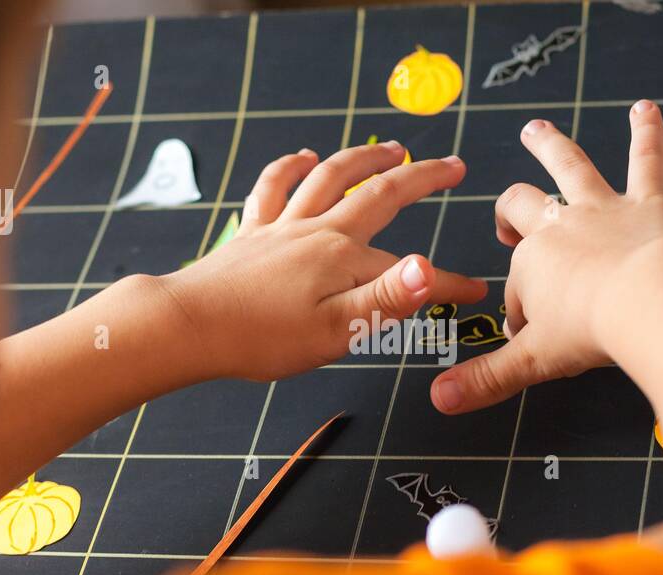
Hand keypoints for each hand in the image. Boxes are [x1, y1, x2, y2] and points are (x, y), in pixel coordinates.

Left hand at [162, 141, 487, 380]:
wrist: (187, 325)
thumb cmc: (259, 338)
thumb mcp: (334, 330)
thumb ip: (386, 298)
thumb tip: (431, 270)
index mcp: (342, 258)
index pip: (410, 272)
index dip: (447, 283)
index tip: (475, 291)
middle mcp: (317, 231)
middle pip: (377, 193)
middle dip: (420, 178)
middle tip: (451, 167)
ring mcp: (283, 226)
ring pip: (329, 176)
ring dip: (364, 158)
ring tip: (390, 148)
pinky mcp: (254, 233)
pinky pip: (274, 186)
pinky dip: (291, 167)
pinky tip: (303, 156)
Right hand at [430, 100, 662, 413]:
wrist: (653, 305)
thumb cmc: (594, 331)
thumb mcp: (533, 360)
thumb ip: (487, 378)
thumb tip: (439, 400)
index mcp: (531, 263)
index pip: (518, 289)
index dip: (521, 313)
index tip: (533, 336)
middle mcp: (561, 226)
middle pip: (524, 207)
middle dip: (510, 211)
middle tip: (504, 216)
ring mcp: (604, 208)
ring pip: (571, 167)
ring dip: (551, 147)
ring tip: (536, 129)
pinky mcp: (650, 201)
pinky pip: (646, 160)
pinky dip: (647, 132)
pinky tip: (646, 108)